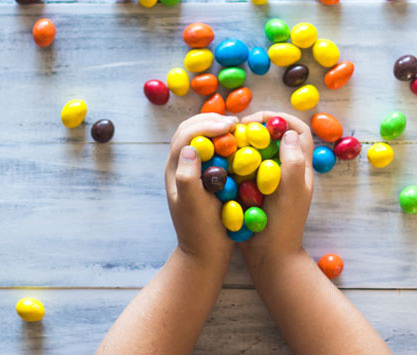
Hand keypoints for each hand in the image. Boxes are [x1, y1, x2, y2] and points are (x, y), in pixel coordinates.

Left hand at [165, 113, 238, 265]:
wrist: (204, 255)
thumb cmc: (200, 232)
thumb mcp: (193, 206)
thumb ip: (188, 177)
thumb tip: (191, 148)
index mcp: (175, 170)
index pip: (186, 135)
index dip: (207, 125)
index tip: (230, 125)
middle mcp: (181, 167)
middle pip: (190, 130)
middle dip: (211, 120)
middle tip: (235, 122)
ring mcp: (193, 171)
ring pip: (201, 138)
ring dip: (217, 128)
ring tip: (238, 129)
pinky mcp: (206, 178)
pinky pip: (213, 151)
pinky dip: (225, 142)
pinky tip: (241, 145)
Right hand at [237, 111, 314, 262]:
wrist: (270, 257)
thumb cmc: (284, 225)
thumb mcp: (292, 192)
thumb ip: (294, 162)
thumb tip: (288, 133)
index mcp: (301, 168)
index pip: (297, 130)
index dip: (279, 119)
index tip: (256, 119)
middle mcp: (287, 170)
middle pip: (275, 136)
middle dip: (257, 127)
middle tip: (236, 129)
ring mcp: (271, 181)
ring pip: (259, 150)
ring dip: (244, 143)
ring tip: (227, 142)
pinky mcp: (255, 190)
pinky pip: (245, 167)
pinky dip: (235, 161)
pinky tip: (221, 162)